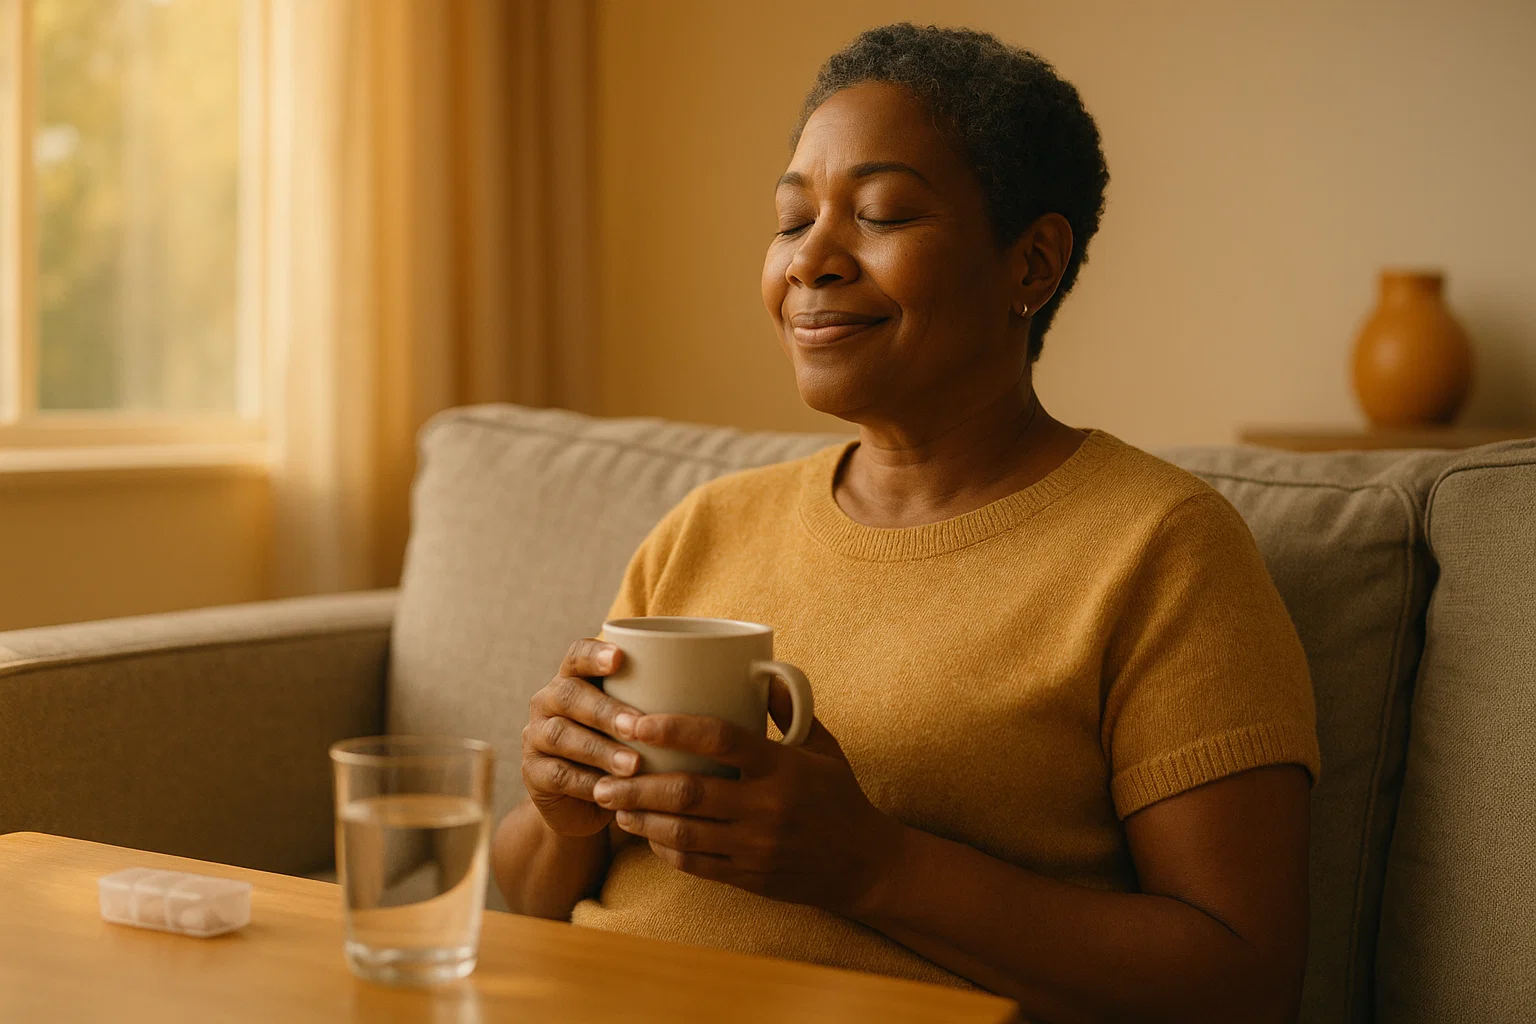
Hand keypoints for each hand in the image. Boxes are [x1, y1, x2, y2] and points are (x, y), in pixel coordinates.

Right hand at [522, 639, 643, 837]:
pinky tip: (612, 792)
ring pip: (562, 736)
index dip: (595, 655)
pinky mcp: (533, 773)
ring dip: (599, 750)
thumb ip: (658, 702)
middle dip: (605, 711)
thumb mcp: (639, 723)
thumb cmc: (624, 749)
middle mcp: (549, 700)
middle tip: (637, 726)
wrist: (587, 801)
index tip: (620, 658)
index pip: (577, 654)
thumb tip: (718, 688)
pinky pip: (558, 775)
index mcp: (574, 677)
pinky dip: (587, 783)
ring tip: (634, 765)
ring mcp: (536, 736)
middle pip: (570, 695)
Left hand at [590, 683, 905, 915]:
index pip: (720, 739)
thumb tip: (761, 669)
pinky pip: (694, 864)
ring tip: (612, 805)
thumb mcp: (823, 747)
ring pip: (682, 832)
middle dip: (637, 784)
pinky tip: (645, 835)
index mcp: (782, 767)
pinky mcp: (748, 876)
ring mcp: (755, 846)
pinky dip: (663, 849)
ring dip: (640, 818)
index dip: (674, 728)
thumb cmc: (839, 796)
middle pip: (688, 792)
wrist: (864, 865)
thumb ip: (790, 710)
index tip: (637, 722)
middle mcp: (766, 807)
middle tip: (605, 775)